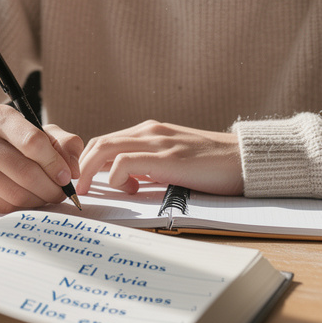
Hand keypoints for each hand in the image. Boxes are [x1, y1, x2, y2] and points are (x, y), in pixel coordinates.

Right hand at [0, 104, 83, 212]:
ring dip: (40, 199)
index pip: (32, 142)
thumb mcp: (42, 133)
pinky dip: (24, 207)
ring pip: (16, 193)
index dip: (55, 163)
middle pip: (26, 172)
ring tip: (48, 196)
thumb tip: (73, 170)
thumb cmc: (17, 141)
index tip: (67, 176)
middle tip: (62, 192)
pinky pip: (4, 205)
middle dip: (51, 187)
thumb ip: (65, 144)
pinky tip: (29, 199)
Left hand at [76, 120, 243, 195]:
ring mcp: (158, 142)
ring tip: (86, 191)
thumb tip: (126, 183)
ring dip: (89, 171)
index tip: (83, 182)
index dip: (88, 162)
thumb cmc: (214, 166)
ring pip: (106, 148)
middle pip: (99, 143)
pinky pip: (125, 161)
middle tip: (76, 189)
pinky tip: (125, 189)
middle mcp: (150, 131)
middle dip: (81, 166)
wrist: (246, 160)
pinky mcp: (167, 157)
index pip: (106, 142)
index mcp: (150, 132)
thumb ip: (150, 168)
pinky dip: (114, 176)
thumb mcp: (174, 163)